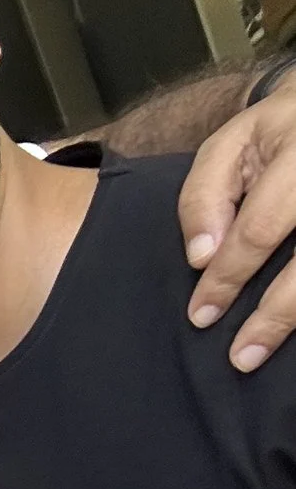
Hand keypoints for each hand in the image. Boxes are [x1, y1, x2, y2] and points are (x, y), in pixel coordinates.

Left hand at [181, 85, 295, 368]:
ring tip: (264, 352)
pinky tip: (295, 329)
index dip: (228, 278)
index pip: (259, 229)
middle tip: (240, 357)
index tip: (201, 315)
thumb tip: (202, 257)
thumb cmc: (279, 131)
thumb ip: (205, 196)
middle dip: (273, 315)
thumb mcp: (231, 145)